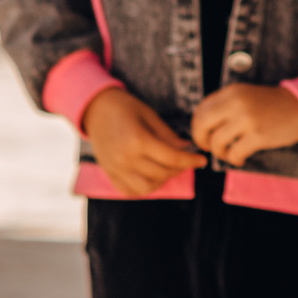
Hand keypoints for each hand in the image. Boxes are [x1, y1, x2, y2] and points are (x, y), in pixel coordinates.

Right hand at [82, 87, 206, 197]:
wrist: (95, 109)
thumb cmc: (125, 107)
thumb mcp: (150, 115)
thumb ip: (168, 136)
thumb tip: (187, 150)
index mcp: (137, 140)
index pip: (172, 158)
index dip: (190, 161)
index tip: (202, 160)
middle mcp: (126, 158)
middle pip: (161, 173)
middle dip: (179, 169)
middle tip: (186, 162)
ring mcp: (116, 169)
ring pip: (147, 187)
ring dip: (162, 181)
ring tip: (168, 170)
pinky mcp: (110, 174)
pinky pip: (130, 191)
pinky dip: (144, 188)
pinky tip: (152, 177)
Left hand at [191, 82, 297, 164]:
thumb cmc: (271, 106)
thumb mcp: (245, 97)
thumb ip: (225, 107)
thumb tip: (201, 126)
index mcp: (231, 92)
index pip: (200, 110)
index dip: (198, 127)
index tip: (205, 135)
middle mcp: (236, 103)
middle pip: (202, 126)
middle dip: (201, 141)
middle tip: (210, 147)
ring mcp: (247, 118)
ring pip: (216, 142)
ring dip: (219, 153)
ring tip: (229, 153)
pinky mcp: (259, 135)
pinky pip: (234, 153)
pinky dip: (234, 160)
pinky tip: (240, 159)